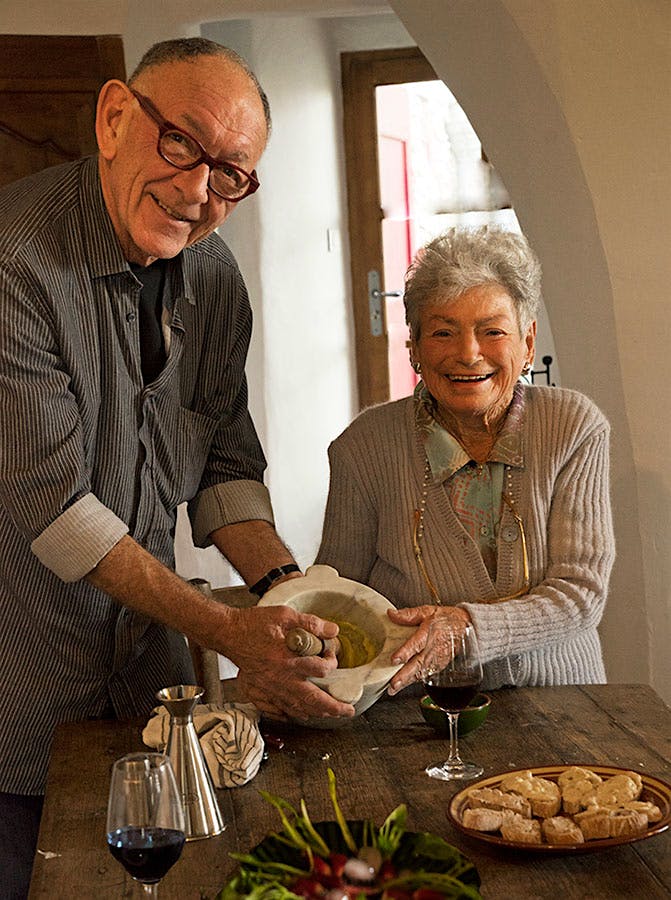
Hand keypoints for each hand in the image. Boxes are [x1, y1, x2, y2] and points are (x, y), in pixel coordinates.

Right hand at [221, 605, 355, 720]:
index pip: (320, 670)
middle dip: (332, 708)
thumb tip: (332, 629)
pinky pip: (280, 709)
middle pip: (312, 699)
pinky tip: (302, 713)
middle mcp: (281, 679)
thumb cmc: (254, 624)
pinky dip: (294, 714)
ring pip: (297, 707)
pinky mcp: (262, 690)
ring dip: (316, 713)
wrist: (228, 633)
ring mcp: (270, 688)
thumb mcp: (284, 616)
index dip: (331, 662)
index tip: (332, 654)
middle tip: (347, 711)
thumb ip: (310, 623)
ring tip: (331, 714)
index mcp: (288, 660)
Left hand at [386, 605, 471, 695]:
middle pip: (417, 664)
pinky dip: (414, 681)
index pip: (416, 644)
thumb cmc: (445, 620)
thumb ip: (408, 614)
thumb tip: (391, 614)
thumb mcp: (427, 611)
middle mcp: (433, 649)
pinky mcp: (438, 666)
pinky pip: (425, 674)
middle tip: (393, 684)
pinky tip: (404, 685)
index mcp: (429, 633)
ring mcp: (436, 659)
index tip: (395, 659)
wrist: (465, 627)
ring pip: (420, 673)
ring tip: (394, 689)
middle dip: (404, 675)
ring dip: (407, 681)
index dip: (405, 652)